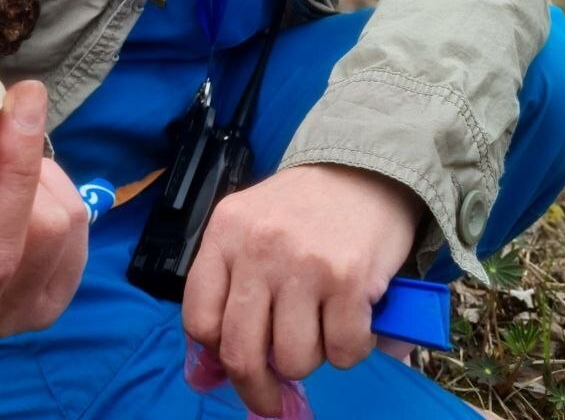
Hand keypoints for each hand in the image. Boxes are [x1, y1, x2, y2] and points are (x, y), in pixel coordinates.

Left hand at [182, 163, 422, 416]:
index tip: (234, 363)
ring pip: (294, 360)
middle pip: (241, 352)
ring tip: (322, 326)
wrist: (366, 168)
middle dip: (257, 389)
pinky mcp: (350, 279)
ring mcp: (304, 264)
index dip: (216, 353)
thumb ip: (229, 287)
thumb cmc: (304, 208)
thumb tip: (208, 373)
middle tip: (272, 399)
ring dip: (311, 358)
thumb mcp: (252, 227)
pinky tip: (353, 318)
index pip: (198, 318)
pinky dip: (351, 349)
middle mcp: (259, 247)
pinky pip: (343, 352)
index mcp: (226, 231)